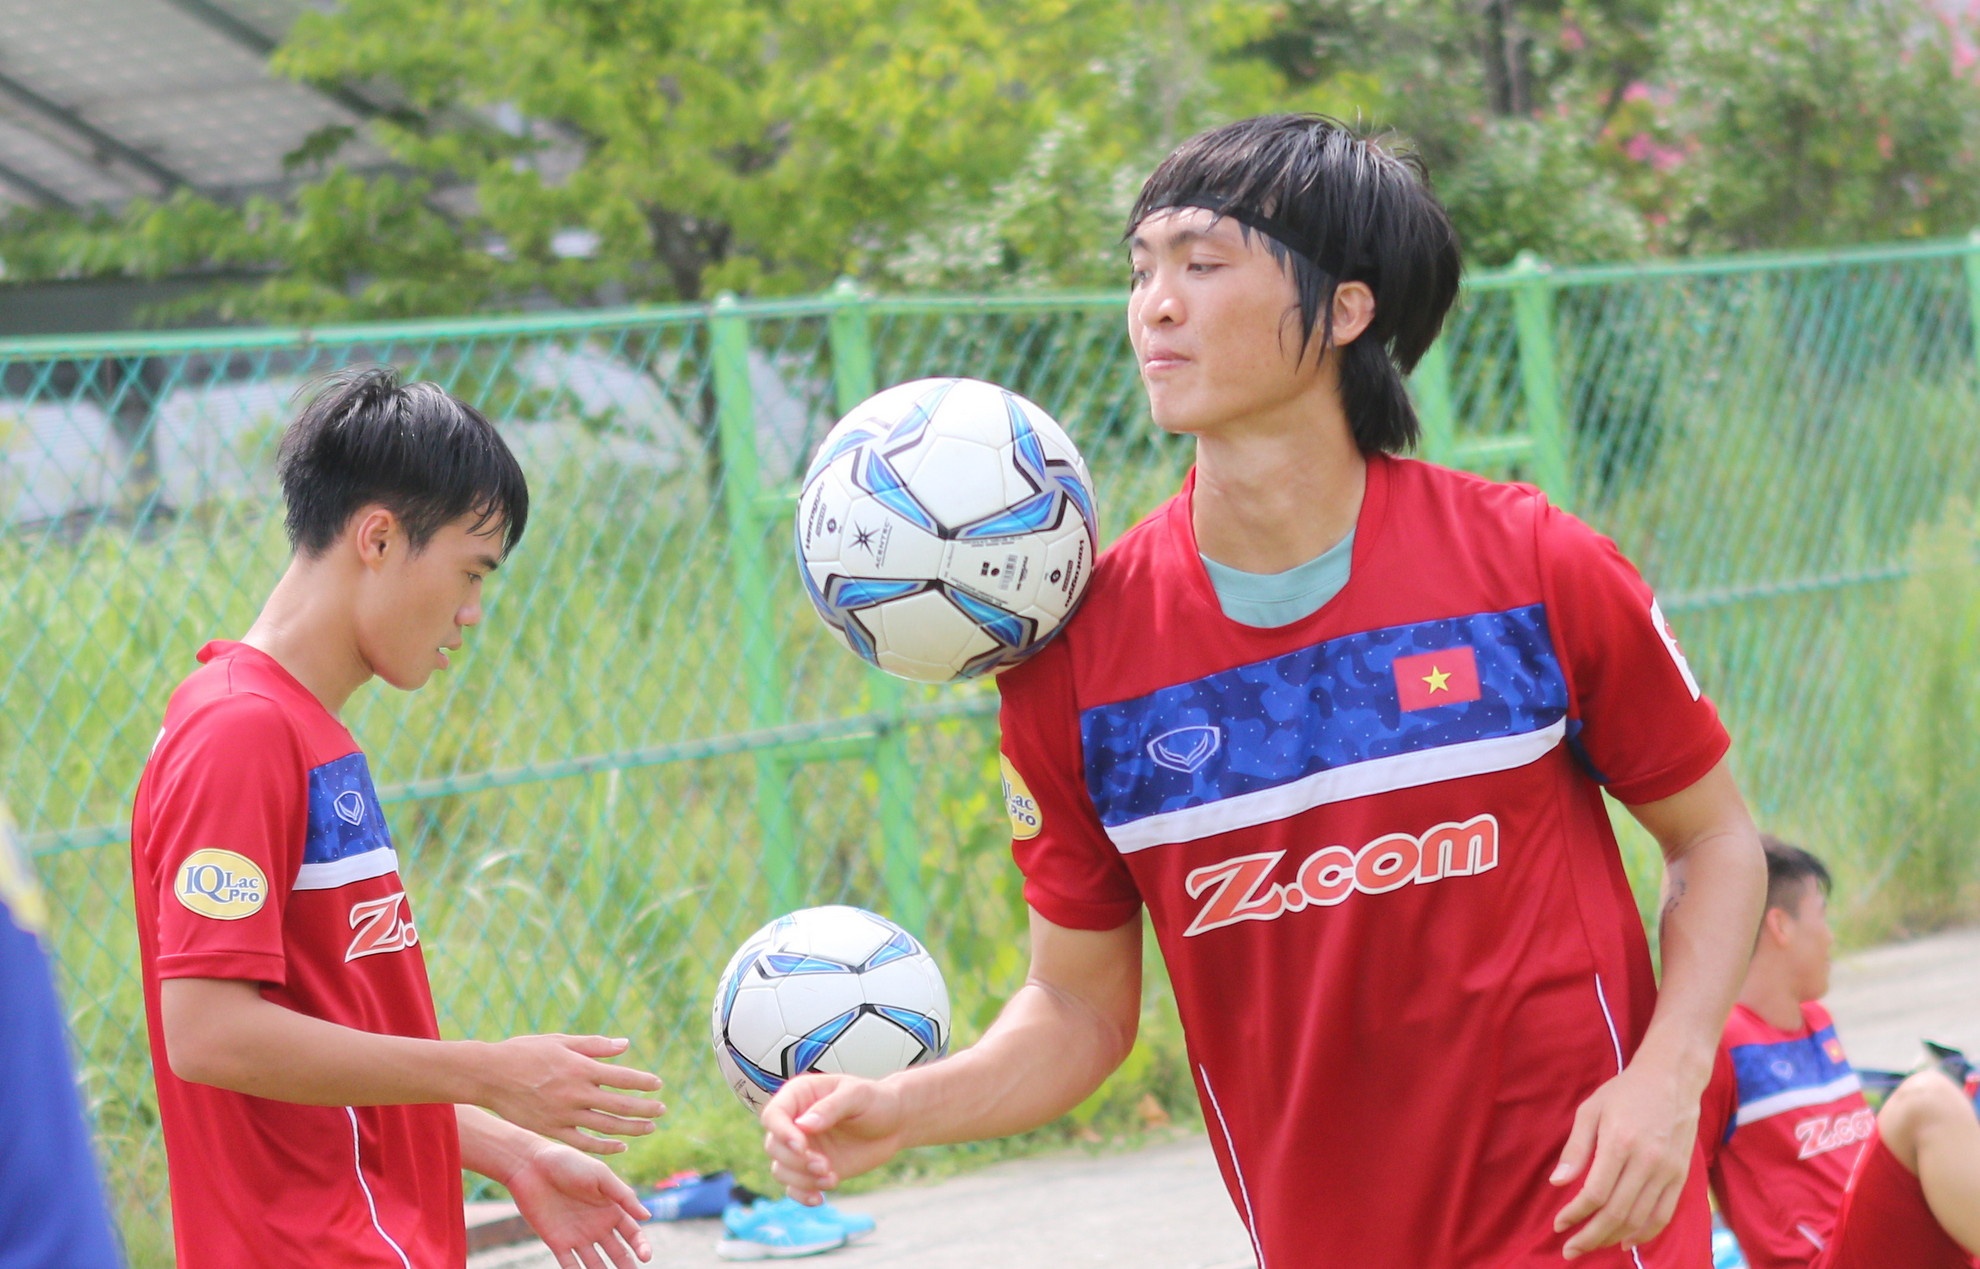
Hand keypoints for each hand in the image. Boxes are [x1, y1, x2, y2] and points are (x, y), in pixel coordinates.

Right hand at [481, 1035, 663, 1153]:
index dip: (643, 1082)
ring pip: (606, 1126)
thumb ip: (595, 1045)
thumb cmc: (525, 1052)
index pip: (622, 1077)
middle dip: (644, 1109)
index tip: (658, 1085)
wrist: (489, 1075)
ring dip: (631, 1129)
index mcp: (580, 1068)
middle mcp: (575, 1093)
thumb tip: (625, 1045)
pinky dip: (605, 1146)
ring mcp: (564, 1114)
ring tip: (649, 1128)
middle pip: (619, 1105)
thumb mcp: (561, 1041)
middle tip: (661, 1110)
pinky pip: (584, 1142)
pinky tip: (620, 1146)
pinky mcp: (552, 1130)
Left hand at [507, 1139, 651, 1268]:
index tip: (646, 1257)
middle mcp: (597, 1226)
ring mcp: (578, 1236)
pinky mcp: (557, 1243)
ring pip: (596, 1264)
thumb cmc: (568, 1163)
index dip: (641, 1246)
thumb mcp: (600, 1175)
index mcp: (611, 1209)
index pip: (632, 1233)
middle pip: (618, 1252)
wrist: (531, 1166)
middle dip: (627, 1265)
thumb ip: (623, 1196)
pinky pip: (571, 1265)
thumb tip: (647, 1217)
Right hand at [760, 1073, 906, 1203]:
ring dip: (802, 1179)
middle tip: (824, 1165)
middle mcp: (795, 1122)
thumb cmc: (877, 1101)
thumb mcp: (858, 1095)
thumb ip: (831, 1107)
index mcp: (800, 1096)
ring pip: (781, 1169)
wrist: (895, 1124)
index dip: (781, 1132)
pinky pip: (793, 1187)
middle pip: (774, 1146)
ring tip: (831, 1178)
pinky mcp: (811, 1169)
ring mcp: (802, 1148)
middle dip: (796, 1161)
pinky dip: (802, 1195)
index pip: (773, 1115)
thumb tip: (803, 1125)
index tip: (802, 1147)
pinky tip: (820, 1198)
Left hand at [1551, 1061, 1698, 1258]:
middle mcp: (1647, 1162)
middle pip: (1616, 1213)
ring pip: (1639, 1219)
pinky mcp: (1681, 1176)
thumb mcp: (1591, 1110)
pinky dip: (1645, 1233)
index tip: (1558, 1225)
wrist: (1672, 1079)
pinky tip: (1626, 1241)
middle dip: (1590, 1237)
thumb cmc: (1625, 1092)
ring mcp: (1667, 1171)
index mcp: (1620, 1143)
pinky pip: (1664, 1215)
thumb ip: (1576, 1149)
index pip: (1594, 1193)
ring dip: (1613, 1238)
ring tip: (1592, 1245)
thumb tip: (1557, 1184)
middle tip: (1570, 1250)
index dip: (1575, 1215)